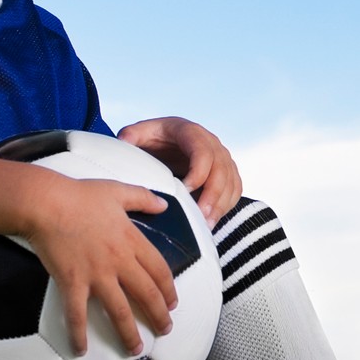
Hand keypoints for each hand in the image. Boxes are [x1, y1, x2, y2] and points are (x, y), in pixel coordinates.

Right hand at [25, 175, 178, 354]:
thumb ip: (143, 198)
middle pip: (146, 294)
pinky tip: (81, 349)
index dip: (168, 290)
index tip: (172, 303)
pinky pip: (77, 314)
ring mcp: (96, 274)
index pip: (159, 270)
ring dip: (129, 333)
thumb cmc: (80, 195)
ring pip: (119, 311)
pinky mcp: (72, 282)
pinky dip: (79, 334)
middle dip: (158, 316)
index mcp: (132, 240)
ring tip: (136, 349)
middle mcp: (119, 261)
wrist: (47, 202)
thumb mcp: (118, 190)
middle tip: (164, 330)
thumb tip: (164, 204)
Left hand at [116, 116, 242, 225]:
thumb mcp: (140, 133)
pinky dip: (226, 206)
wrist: (167, 142)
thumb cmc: (154, 140)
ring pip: (231, 182)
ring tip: (206, 226)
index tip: (185, 191)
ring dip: (221, 205)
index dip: (198, 173)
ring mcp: (223, 158)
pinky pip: (234, 190)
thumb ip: (132, 135)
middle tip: (201, 217)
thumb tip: (125, 140)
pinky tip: (211, 222)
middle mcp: (212, 143)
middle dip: (213, 196)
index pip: (203, 152)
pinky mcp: (227, 173)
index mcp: (191, 133)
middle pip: (222, 170)